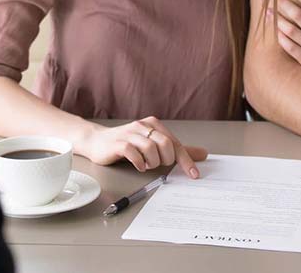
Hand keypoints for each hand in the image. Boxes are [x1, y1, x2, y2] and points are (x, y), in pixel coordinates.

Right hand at [78, 116, 207, 178]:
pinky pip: (133, 153)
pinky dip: (139, 163)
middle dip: (165, 160)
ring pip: (151, 148)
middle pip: (165, 144)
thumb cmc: (127, 144)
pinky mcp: (118, 143)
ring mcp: (129, 133)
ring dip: (152, 162)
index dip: (186, 160)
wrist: (97, 141)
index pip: (175, 143)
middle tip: (157, 165)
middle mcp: (143, 126)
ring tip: (146, 165)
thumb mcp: (154, 145)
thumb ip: (177, 150)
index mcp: (154, 124)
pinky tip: (138, 166)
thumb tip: (203, 154)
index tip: (194, 175)